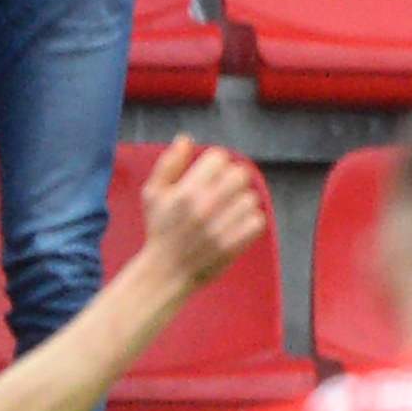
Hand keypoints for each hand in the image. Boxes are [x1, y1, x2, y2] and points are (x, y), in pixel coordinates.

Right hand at [130, 138, 268, 293]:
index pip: (220, 158)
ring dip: (243, 202)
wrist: (166, 271)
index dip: (216, 164)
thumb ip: (169, 163)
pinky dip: (251, 221)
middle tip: (224, 192)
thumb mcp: (153, 193)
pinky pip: (258, 221)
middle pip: (240, 174)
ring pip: (251, 198)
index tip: (210, 176)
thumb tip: (186, 139)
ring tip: (229, 210)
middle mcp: (204, 207)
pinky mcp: (233, 245)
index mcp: (185, 190)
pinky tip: (237, 224)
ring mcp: (220, 226)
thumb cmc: (160, 229)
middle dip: (233, 180)